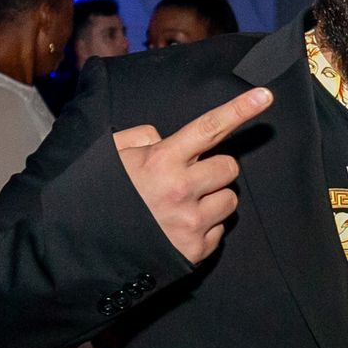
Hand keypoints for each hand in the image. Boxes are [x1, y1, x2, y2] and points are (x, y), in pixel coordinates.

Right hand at [113, 88, 271, 263]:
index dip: (240, 109)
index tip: (266, 96)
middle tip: (189, 177)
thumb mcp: (111, 157)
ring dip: (213, 198)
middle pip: (228, 167)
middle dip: (214, 169)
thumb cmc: (96, 198)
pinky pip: (220, 230)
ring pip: (230, 200)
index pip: (209, 128)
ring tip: (183, 205)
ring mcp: (191, 223)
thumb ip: (141, 138)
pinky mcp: (195, 251)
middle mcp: (181, 190)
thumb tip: (164, 139)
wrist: (82, 249)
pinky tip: (179, 228)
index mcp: (161, 161)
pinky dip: (205, 227)